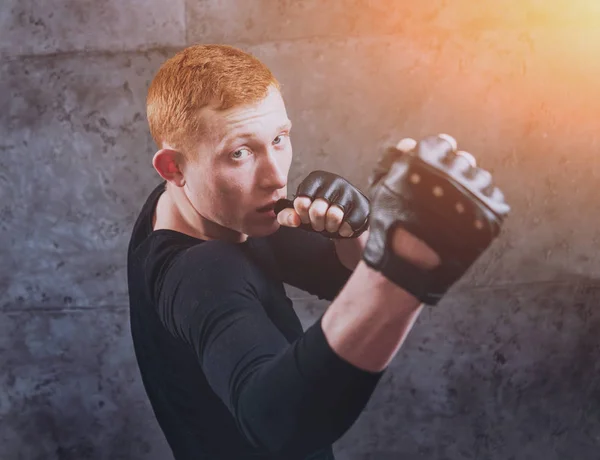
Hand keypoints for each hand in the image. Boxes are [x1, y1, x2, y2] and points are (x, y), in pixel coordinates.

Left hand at [275, 171, 369, 238]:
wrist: (346, 220)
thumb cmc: (319, 214)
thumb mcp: (300, 214)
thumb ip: (286, 216)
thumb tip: (294, 219)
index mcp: (316, 179)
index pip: (301, 202)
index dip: (303, 216)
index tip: (306, 217)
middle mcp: (334, 180)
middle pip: (317, 210)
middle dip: (317, 223)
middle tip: (320, 224)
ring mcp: (351, 191)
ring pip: (334, 216)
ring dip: (330, 227)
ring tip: (331, 225)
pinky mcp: (363, 204)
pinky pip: (350, 224)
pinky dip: (344, 231)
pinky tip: (344, 227)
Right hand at [363, 134, 510, 304]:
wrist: (409, 264)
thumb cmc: (391, 226)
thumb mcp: (382, 188)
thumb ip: (392, 160)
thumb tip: (409, 143)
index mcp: (426, 159)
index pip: (444, 144)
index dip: (438, 160)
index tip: (434, 175)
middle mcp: (453, 170)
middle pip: (464, 160)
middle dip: (454, 175)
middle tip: (442, 198)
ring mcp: (474, 191)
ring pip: (481, 179)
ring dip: (471, 191)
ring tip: (454, 212)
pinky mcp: (491, 212)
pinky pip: (494, 200)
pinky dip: (483, 209)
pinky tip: (465, 222)